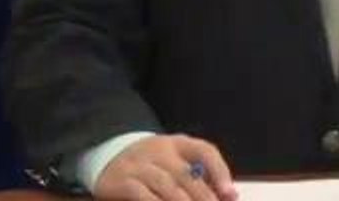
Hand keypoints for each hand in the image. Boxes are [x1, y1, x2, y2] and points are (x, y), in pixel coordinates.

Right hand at [94, 134, 237, 200]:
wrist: (107, 157)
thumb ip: (201, 178)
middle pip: (186, 173)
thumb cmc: (153, 166)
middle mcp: (159, 150)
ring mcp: (139, 165)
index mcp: (178, 143)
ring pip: (166, 185)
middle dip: (204, 197)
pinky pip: (142, 195)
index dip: (220, 172)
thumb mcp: (175, 163)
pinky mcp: (121, 181)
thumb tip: (230, 196)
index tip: (230, 194)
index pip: (204, 151)